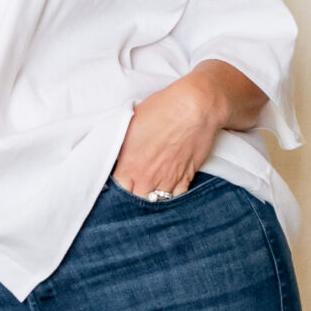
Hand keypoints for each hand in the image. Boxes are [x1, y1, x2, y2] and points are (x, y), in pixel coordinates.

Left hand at [112, 74, 228, 198]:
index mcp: (130, 164)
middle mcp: (147, 177)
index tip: (118, 181)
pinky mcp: (186, 178)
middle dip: (132, 194)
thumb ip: (121, 144)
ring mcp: (168, 180)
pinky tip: (167, 187)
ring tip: (149, 188)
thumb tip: (116, 150)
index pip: (116, 189)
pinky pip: (176, 197)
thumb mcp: (130, 123)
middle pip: (134, 200)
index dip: (116, 187)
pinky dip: (171, 195)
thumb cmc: (162, 109)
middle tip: (133, 185)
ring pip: (155, 202)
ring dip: (151, 197)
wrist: (195, 107)